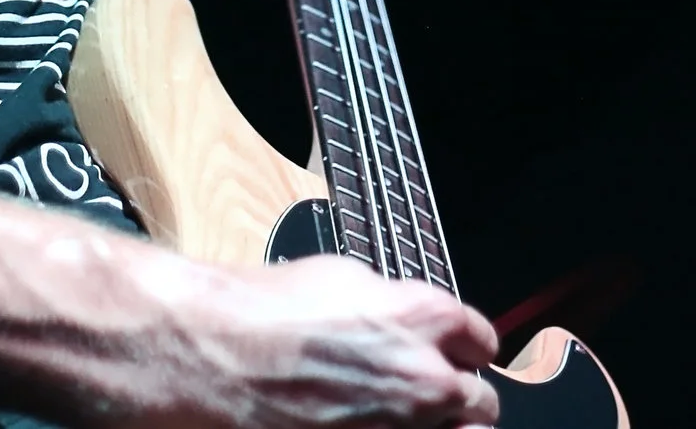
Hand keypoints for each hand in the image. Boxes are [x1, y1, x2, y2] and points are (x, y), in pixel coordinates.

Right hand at [133, 254, 499, 427]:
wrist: (215, 357)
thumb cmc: (265, 312)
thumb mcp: (345, 280)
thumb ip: (396, 308)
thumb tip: (410, 321)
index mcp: (427, 319)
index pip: (481, 342)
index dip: (461, 347)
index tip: (450, 353)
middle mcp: (426, 381)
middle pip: (479, 404)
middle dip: (454, 396)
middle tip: (423, 392)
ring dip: (434, 427)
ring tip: (394, 415)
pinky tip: (358, 425)